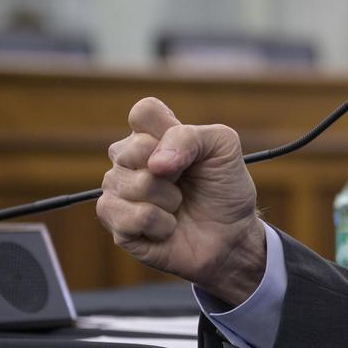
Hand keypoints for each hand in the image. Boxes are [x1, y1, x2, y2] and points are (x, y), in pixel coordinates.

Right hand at [96, 97, 265, 304]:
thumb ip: (190, 137)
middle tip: (185, 182)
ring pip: (134, 184)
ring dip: (169, 200)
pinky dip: (160, 224)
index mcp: (153, 134)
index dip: (167, 130)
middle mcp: (129, 159)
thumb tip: (155, 163)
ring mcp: (119, 190)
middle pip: (133, 149)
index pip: (143, 112)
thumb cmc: (224, 188)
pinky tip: (167, 227)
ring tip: (178, 206)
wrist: (231, 235)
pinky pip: (130, 217)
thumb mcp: (223, 148)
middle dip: (174, 170)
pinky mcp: (116, 223)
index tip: (190, 150)